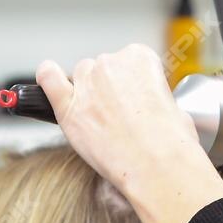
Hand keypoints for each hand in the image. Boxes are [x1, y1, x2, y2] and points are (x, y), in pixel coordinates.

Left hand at [35, 44, 222, 222]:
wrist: (157, 165)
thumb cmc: (170, 141)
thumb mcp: (175, 108)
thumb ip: (153, 97)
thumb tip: (146, 106)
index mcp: (140, 57)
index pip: (129, 61)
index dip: (133, 84)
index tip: (137, 100)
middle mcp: (111, 64)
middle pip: (102, 69)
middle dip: (109, 89)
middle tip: (122, 117)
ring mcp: (87, 85)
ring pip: (80, 77)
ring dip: (87, 92)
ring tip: (102, 120)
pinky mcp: (69, 108)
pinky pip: (49, 81)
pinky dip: (47, 78)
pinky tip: (48, 78)